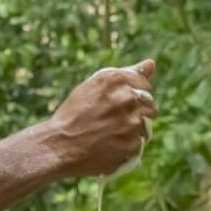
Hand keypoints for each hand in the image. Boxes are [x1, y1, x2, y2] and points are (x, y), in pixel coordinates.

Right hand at [46, 59, 156, 177]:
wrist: (58, 146)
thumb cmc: (73, 115)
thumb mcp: (95, 87)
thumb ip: (126, 74)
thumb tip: (152, 63)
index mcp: (116, 79)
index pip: (144, 85)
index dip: (133, 96)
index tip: (119, 104)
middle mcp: (127, 97)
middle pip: (149, 105)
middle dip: (137, 112)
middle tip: (114, 122)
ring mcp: (132, 122)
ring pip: (146, 125)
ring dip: (133, 130)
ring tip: (110, 135)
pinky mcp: (133, 144)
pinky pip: (139, 144)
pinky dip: (128, 147)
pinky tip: (110, 147)